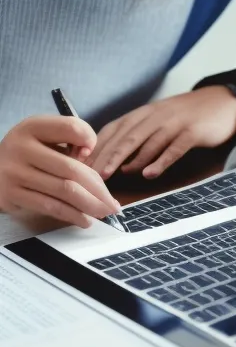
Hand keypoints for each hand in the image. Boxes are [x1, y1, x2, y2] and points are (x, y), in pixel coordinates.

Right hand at [0, 116, 120, 227]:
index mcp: (33, 127)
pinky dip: (73, 215)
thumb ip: (71, 142)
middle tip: (113, 203)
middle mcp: (21, 147)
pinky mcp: (11, 195)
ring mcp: (14, 173)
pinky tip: (85, 219)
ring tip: (104, 212)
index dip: (89, 139)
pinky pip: (50, 206)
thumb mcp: (45, 136)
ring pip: (64, 191)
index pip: (71, 128)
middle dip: (99, 189)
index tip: (92, 152)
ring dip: (90, 205)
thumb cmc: (30, 153)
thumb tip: (93, 165)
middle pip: (72, 169)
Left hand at [88, 86, 235, 179]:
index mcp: (145, 113)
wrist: (223, 102)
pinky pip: (174, 148)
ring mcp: (174, 123)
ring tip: (111, 175)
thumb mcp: (161, 120)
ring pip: (146, 141)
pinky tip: (149, 173)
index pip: (114, 129)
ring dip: (126, 159)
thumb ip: (141, 138)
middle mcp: (156, 116)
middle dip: (105, 155)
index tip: (81, 163)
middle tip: (89, 174)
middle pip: (125, 136)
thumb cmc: (189, 116)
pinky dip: (160, 160)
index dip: (96, 146)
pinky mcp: (192, 132)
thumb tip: (121, 163)